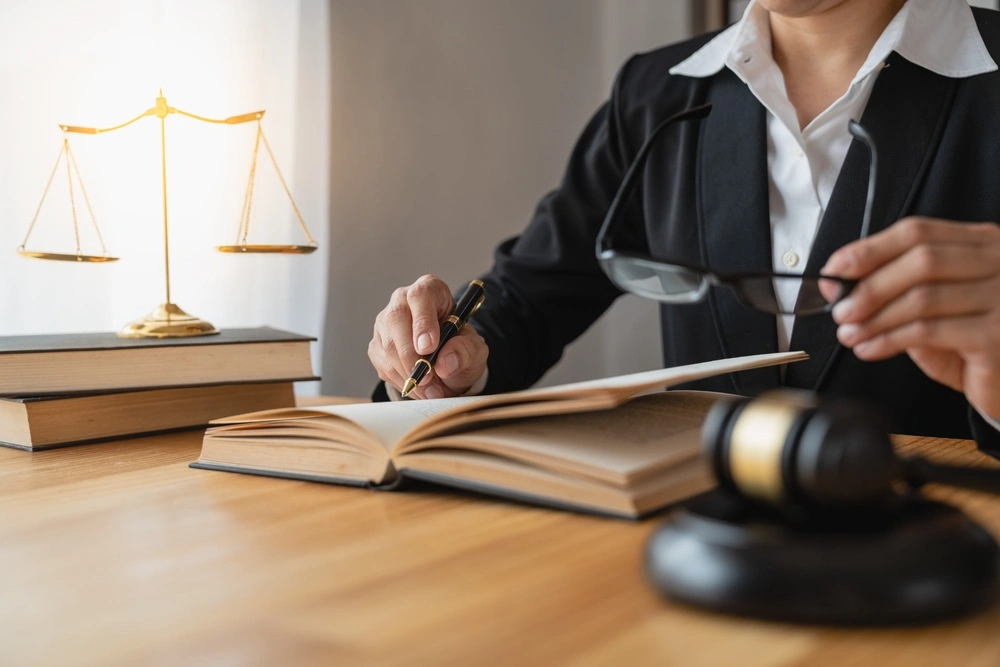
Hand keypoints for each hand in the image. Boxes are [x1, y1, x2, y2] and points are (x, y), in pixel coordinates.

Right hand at [368, 274, 488, 398]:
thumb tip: (444, 363)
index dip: (423, 321)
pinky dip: (401, 381)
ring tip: (431, 389)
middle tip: (428, 377)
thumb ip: (464, 351)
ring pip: (387, 346)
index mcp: (430, 290)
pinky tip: (419, 388)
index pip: (420, 296)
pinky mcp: (377, 345)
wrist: (447, 363)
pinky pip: (383, 365)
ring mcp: (385, 323)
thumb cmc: (460, 347)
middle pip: (396, 320)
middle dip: (411, 355)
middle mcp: (402, 301)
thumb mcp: (474, 349)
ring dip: (408, 373)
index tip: (429, 347)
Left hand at [822, 217, 999, 419]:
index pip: (919, 232)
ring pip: (922, 297)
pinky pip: (928, 331)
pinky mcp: (997, 335)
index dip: (870, 249)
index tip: (836, 268)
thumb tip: (839, 284)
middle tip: (841, 310)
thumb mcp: (934, 309)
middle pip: (921, 259)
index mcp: (983, 245)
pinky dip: (888, 340)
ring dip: (874, 317)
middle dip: (870, 286)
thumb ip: (897, 291)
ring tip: (849, 333)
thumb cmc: (971, 343)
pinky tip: (869, 348)